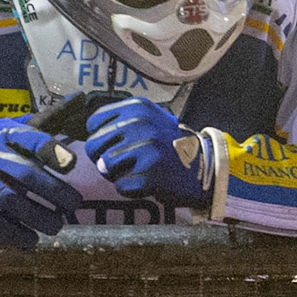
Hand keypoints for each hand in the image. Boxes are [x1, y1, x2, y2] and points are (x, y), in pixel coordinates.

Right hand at [0, 118, 81, 246]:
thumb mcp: (7, 126)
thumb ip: (42, 121)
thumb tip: (79, 101)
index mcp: (3, 134)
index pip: (30, 139)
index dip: (51, 151)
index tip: (71, 165)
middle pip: (24, 174)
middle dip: (53, 191)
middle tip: (73, 204)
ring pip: (9, 200)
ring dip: (36, 216)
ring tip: (56, 224)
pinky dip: (12, 233)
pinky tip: (30, 240)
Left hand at [85, 97, 213, 206]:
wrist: (202, 166)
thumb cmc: (169, 146)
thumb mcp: (148, 120)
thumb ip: (118, 125)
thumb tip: (94, 148)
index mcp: (138, 107)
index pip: (94, 122)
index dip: (100, 137)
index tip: (114, 144)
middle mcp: (141, 124)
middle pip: (93, 145)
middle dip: (102, 158)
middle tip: (123, 162)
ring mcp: (146, 148)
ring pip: (105, 167)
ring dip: (116, 174)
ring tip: (137, 170)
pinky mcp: (150, 173)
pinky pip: (121, 186)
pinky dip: (130, 189)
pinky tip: (146, 182)